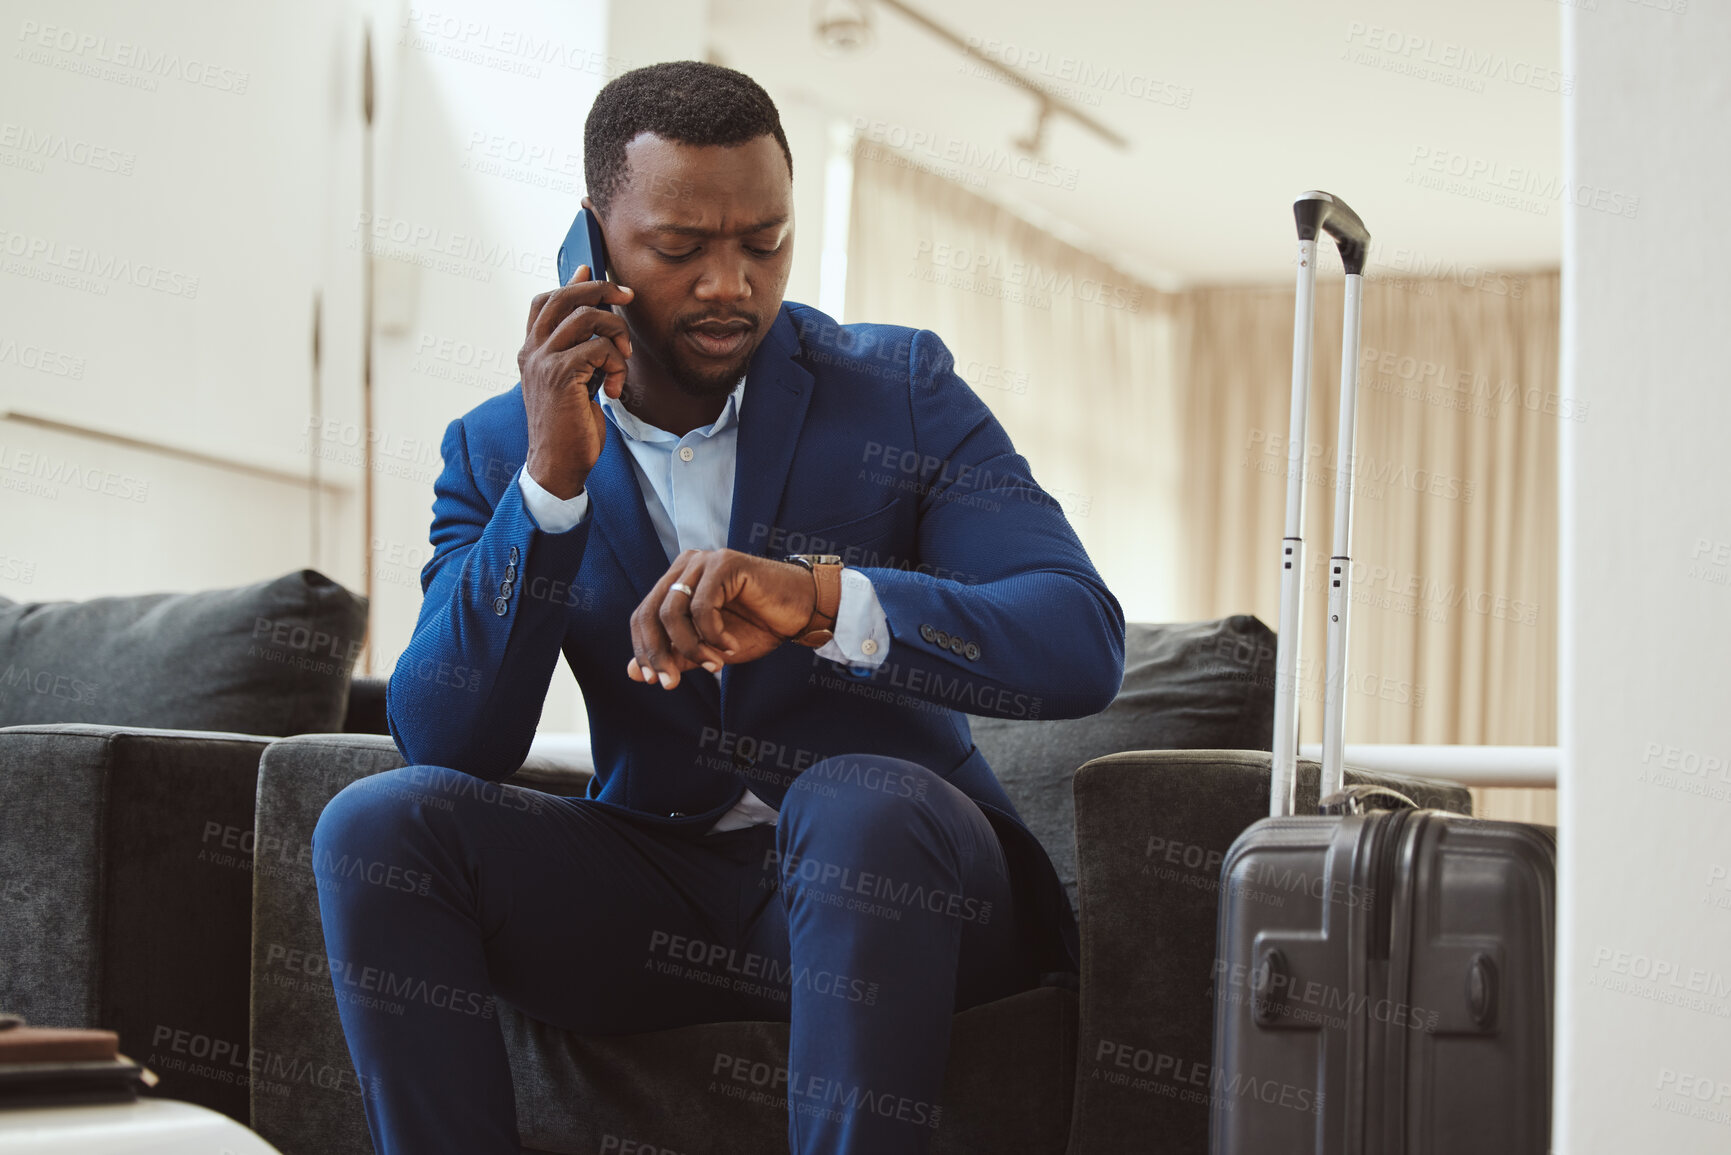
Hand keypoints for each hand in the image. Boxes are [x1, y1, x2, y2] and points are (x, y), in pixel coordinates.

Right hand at [519, 265, 634, 498]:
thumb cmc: (570, 425)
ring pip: (586, 318)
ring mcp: (543, 362)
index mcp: (531, 351)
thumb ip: (580, 349)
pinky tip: (615, 388)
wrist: (558, 464)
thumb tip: (596, 322)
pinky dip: (617, 364)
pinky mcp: (561, 375)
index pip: (545, 301)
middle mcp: (532, 351)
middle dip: (601, 290)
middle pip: (564, 297)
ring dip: (616, 332)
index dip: (572, 283)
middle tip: (627, 297)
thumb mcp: (575, 380)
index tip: (594, 273)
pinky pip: (599, 348)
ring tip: (623, 358)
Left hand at [626, 549, 818, 688]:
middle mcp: (685, 566)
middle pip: (650, 613)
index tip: (652, 681)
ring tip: (715, 664)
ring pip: (672, 612)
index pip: (642, 616)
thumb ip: (673, 655)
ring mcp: (703, 561)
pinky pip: (702, 608)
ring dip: (692, 647)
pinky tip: (731, 647)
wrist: (800, 612)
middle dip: (658, 654)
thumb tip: (631, 673)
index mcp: (676, 582)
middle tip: (671, 683)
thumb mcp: (708, 649)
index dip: (643, 650)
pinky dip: (714, 635)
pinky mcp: (724, 563)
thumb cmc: (758, 627)